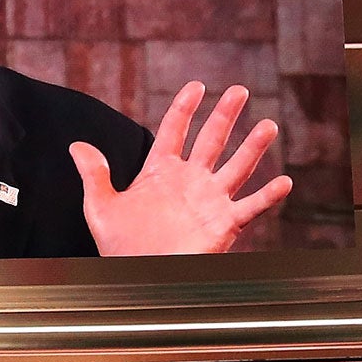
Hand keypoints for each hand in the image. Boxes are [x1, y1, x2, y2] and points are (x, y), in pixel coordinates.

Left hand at [71, 82, 292, 255]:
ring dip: (253, 148)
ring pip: (237, 167)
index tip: (197, 86)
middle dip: (225, 115)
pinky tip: (284, 182)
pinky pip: (250, 207)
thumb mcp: (100, 207)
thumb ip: (93, 174)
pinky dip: (267, 196)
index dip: (185, 107)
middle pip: (212, 140)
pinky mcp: (223, 224)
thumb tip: (77, 145)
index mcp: (161, 170)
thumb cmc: (119, 245)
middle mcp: (189, 180)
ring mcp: (209, 201)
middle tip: (240, 91)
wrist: (135, 275)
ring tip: (268, 126)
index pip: (175, 130)